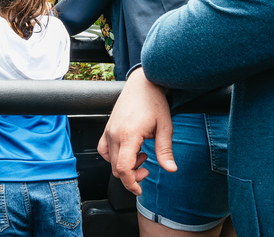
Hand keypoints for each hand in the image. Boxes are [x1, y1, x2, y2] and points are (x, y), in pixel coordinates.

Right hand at [98, 68, 176, 194]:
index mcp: (129, 134)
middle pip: (116, 167)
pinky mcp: (108, 128)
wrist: (143, 84)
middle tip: (148, 168)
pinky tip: (127, 152)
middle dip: (132, 175)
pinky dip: (113, 157)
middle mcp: (115, 134)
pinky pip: (103, 149)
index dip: (131, 183)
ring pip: (110, 160)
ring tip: (141, 156)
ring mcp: (109, 130)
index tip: (140, 189)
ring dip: (124, 166)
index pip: (123, 168)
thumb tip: (170, 169)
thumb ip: (165, 150)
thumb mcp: (165, 127)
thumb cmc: (154, 101)